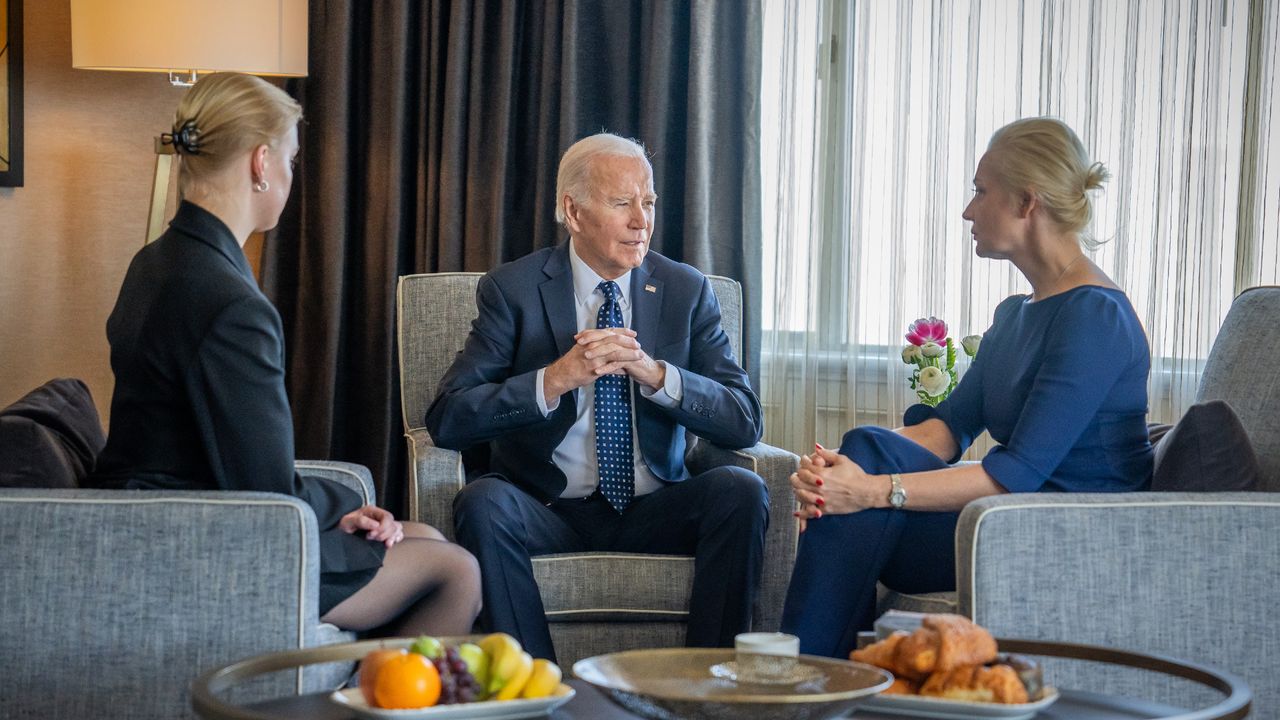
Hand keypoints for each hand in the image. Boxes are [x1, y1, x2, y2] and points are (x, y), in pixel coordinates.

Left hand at [339, 505, 404, 547]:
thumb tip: (376, 525)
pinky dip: (396, 539)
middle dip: (384, 534)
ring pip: (397, 528)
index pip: (387, 517)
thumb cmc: (343, 525)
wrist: (339, 532)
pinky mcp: (384, 533)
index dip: (382, 528)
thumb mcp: (348, 521)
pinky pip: (397, 534)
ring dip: (392, 537)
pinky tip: (389, 543)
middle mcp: (379, 517)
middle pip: (393, 524)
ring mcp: (382, 525)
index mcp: (372, 511)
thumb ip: (361, 521)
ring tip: (383, 543)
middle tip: (371, 539)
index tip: (370, 535)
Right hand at [543, 328, 664, 399]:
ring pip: (615, 353)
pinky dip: (620, 368)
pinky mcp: (594, 368)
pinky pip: (610, 367)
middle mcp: (592, 345)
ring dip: (629, 354)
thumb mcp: (583, 347)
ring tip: (638, 355)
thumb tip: (610, 345)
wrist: (563, 373)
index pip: (609, 331)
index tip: (633, 333)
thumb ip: (596, 345)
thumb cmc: (573, 361)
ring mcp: (594, 357)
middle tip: (638, 344)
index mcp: (591, 338)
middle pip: (614, 340)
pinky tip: (628, 369)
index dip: (623, 331)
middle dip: (628, 342)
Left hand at [792, 444, 876, 521]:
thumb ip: (827, 454)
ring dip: (798, 491)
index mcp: (822, 474)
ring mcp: (821, 499)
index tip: (805, 462)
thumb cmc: (856, 476)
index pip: (803, 468)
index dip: (803, 464)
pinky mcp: (826, 509)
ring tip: (800, 488)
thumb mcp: (842, 460)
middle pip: (797, 482)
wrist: (867, 492)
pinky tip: (797, 511)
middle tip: (798, 475)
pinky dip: (801, 513)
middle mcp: (819, 487)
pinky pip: (809, 513)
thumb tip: (816, 447)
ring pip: (800, 495)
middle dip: (796, 477)